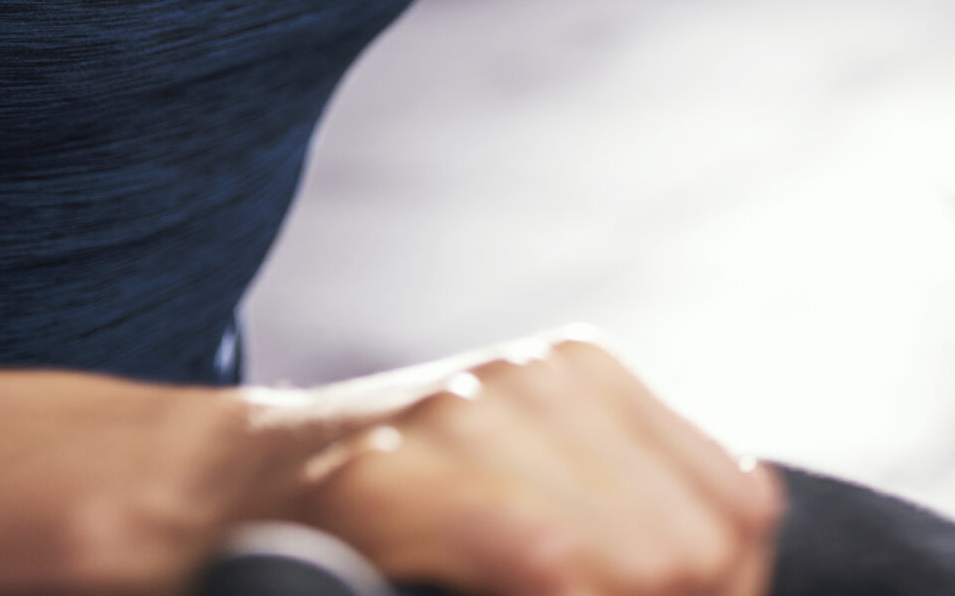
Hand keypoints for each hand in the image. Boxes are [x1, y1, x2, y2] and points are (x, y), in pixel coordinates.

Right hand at [291, 332, 778, 595]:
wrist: (216, 490)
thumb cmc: (379, 515)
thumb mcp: (525, 484)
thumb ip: (622, 521)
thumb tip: (722, 577)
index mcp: (591, 379)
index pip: (738, 504)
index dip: (734, 590)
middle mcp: (545, 380)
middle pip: (696, 543)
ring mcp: (468, 418)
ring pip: (637, 559)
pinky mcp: (392, 477)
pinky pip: (540, 560)